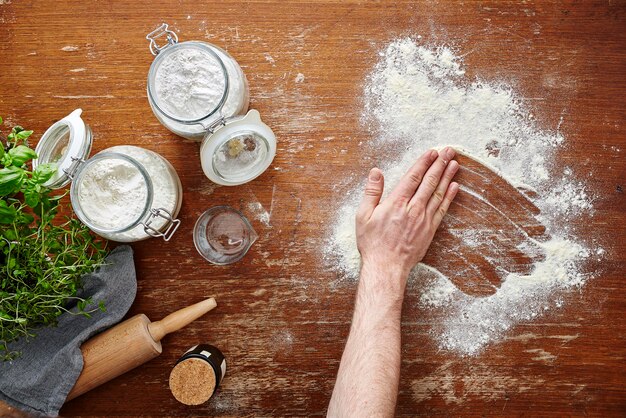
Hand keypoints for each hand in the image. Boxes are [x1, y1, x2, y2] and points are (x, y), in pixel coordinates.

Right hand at [356, 147, 459, 280]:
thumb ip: (371, 192)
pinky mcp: (430, 230)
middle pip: (429, 181)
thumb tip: (376, 172)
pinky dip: (449, 196)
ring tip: (455, 163)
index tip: (432, 152)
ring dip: (447, 176)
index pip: (413, 177)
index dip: (424, 162)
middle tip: (449, 151)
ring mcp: (423, 219)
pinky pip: (442, 209)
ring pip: (438, 193)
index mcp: (396, 202)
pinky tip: (455, 186)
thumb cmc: (372, 242)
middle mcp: (413, 208)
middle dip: (440, 164)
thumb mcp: (363, 216)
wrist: (386, 267)